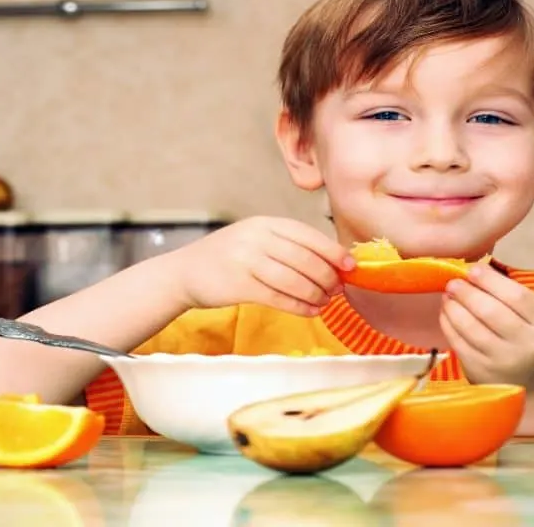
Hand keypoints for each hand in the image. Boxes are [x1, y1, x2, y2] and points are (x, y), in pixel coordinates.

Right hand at [169, 216, 354, 315]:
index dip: (332, 251)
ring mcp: (246, 261)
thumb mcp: (254, 239)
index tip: (350, 266)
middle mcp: (256, 238)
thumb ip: (287, 245)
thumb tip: (331, 263)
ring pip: (294, 279)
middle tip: (337, 289)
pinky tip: (311, 311)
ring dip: (316, 294)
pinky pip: (279, 298)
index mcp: (264, 223)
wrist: (184, 272)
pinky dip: (299, 306)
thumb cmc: (226, 258)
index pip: (307, 234)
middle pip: (305, 258)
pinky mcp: (239, 286)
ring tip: (325, 302)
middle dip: (327, 277)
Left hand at [439, 263, 533, 389]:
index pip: (515, 296)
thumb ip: (512, 297)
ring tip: (447, 295)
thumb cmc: (531, 343)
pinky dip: (448, 324)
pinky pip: (458, 343)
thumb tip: (474, 271)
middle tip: (453, 282)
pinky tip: (446, 313)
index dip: (490, 280)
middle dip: (466, 292)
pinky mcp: (481, 372)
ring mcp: (502, 360)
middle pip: (490, 311)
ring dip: (453, 307)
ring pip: (470, 327)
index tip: (473, 270)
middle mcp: (526, 343)